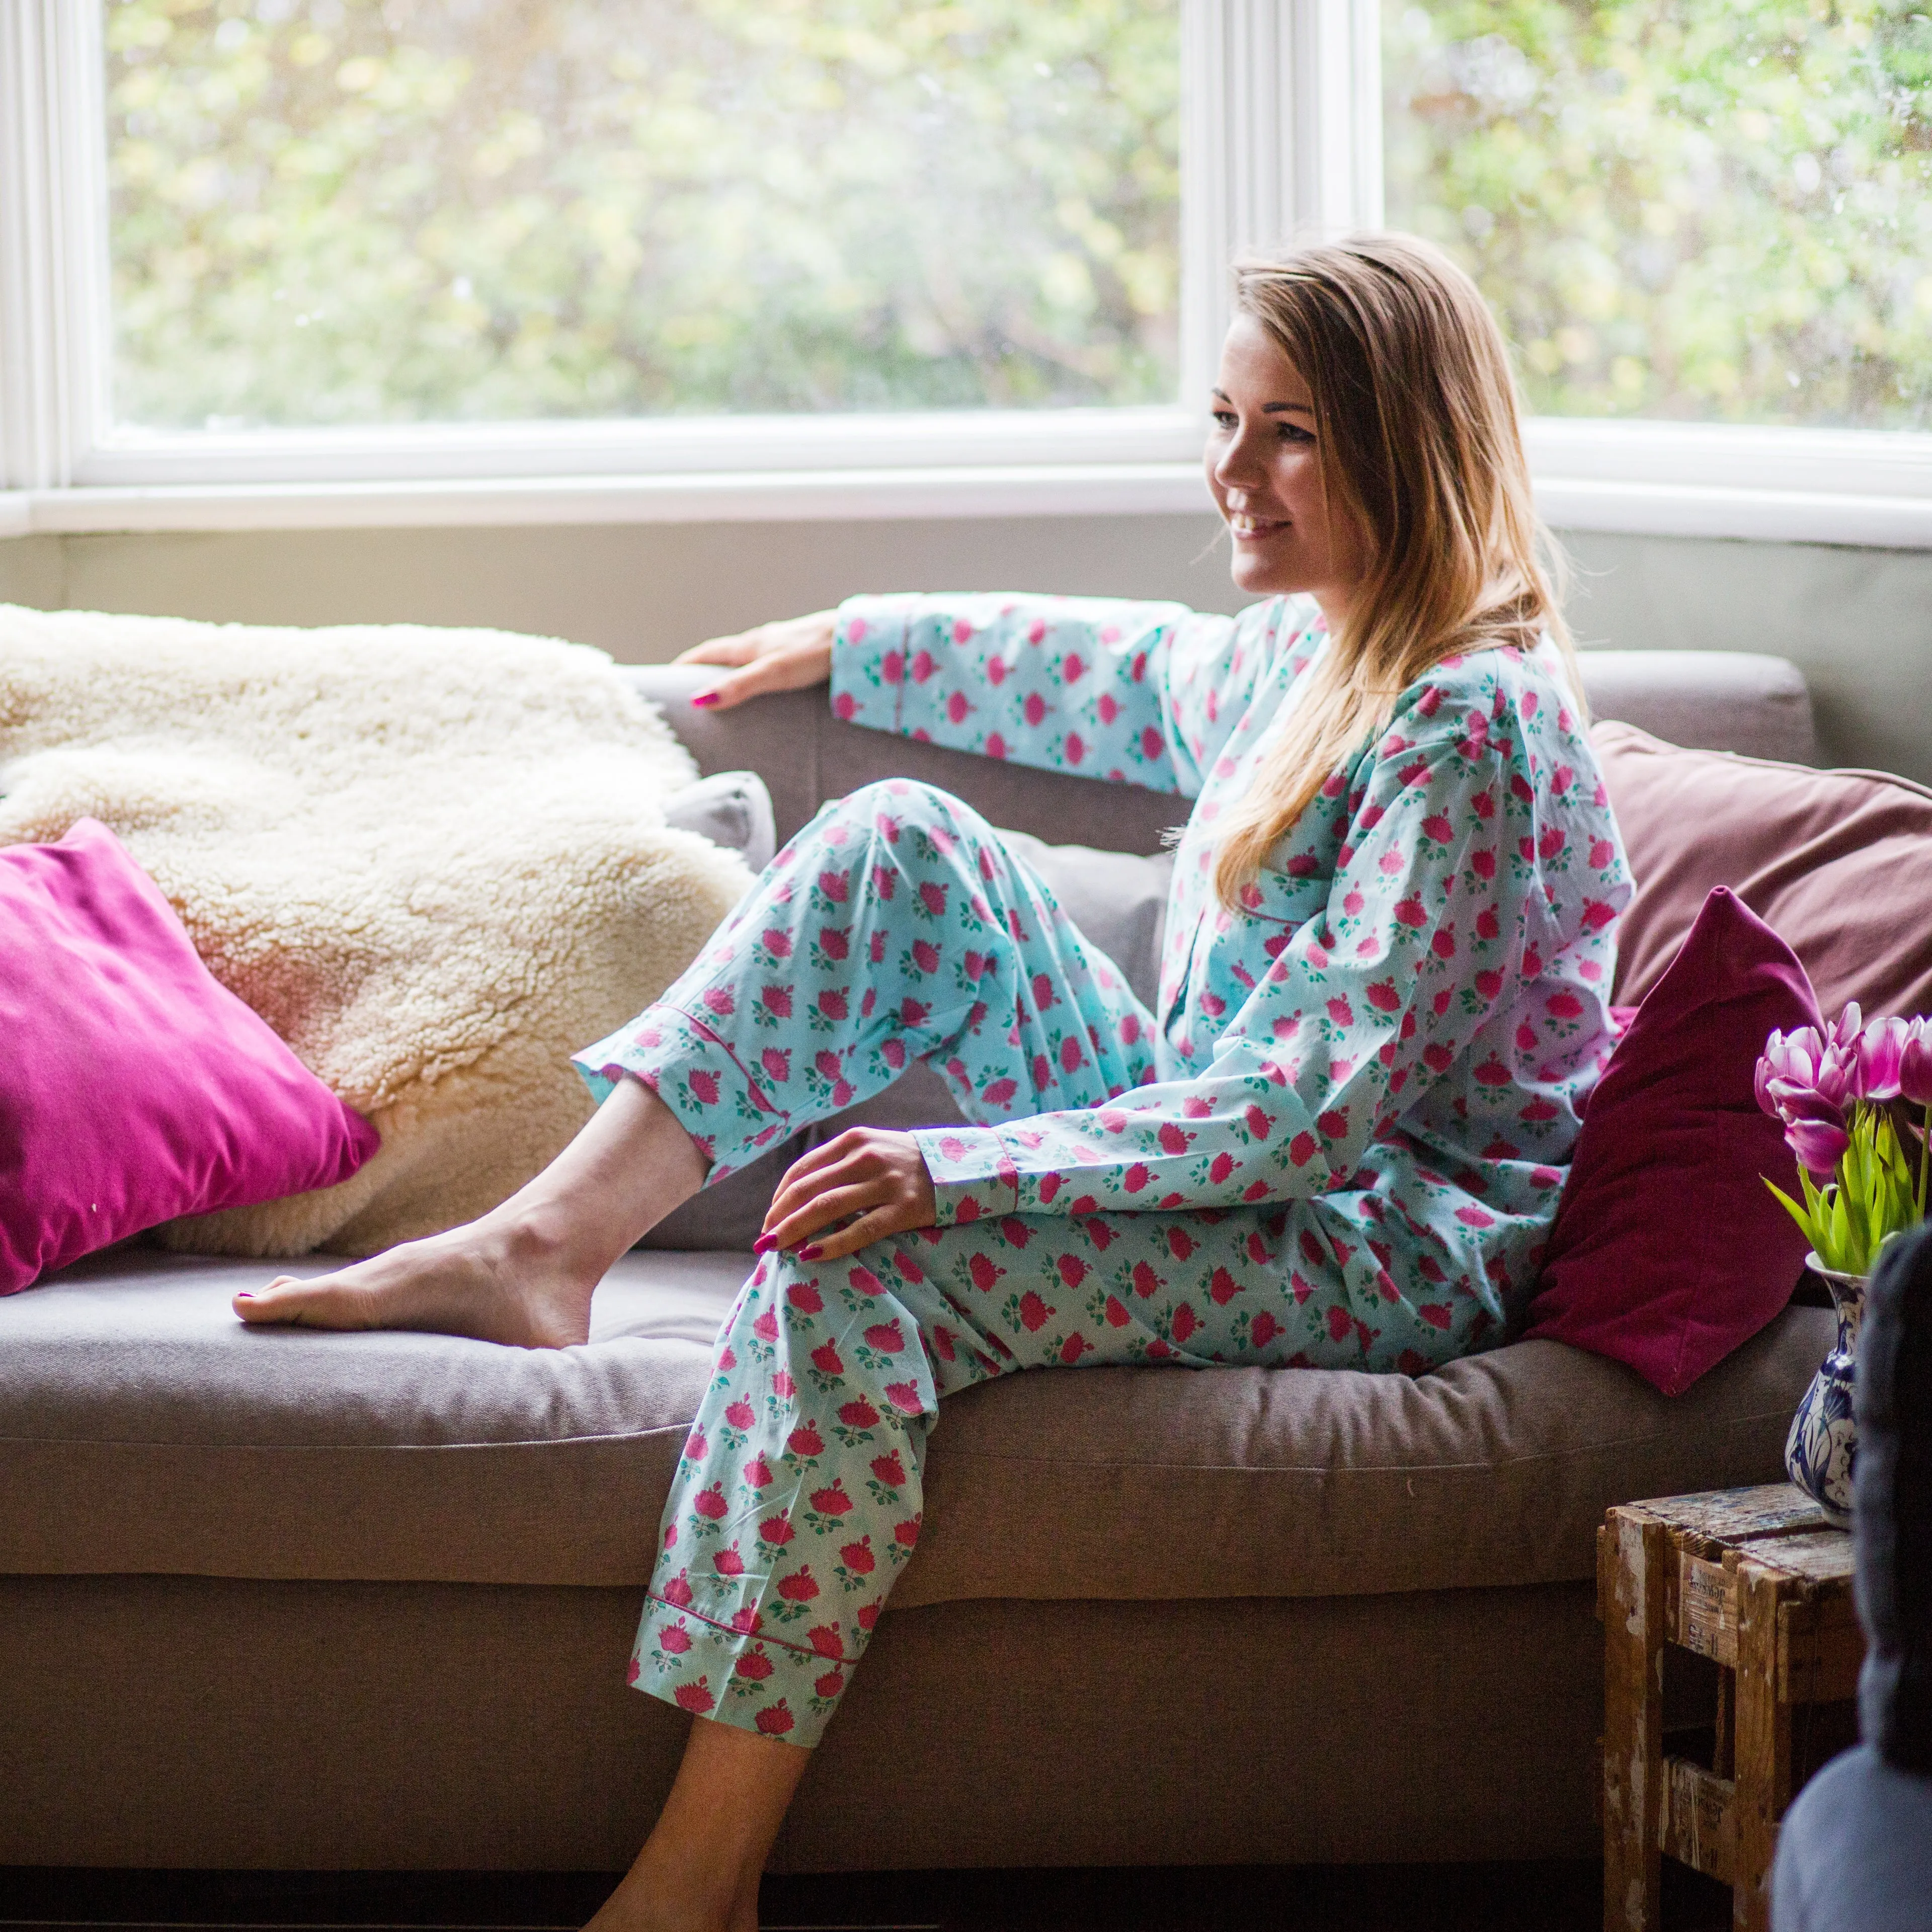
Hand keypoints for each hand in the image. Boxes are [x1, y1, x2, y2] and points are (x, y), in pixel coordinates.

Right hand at [674, 609, 836, 711]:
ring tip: (722, 689)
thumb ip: (738, 686)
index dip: (685, 665)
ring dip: (729, 670)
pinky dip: (753, 671)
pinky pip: (765, 661)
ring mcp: (779, 644)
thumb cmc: (813, 653)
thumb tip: (699, 701)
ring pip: (745, 657)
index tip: (667, 677)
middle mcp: (760, 641)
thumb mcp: (771, 673)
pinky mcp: (798, 650)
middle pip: (723, 654)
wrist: (852, 637)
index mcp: (748, 645)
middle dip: (703, 668)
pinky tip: (764, 681)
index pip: (706, 653)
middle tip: (688, 687)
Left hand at [756, 1128, 937, 1261]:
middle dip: (779, 1217)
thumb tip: (797, 1197)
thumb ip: (839, 1164)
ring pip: (826, 1208)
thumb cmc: (907, 1163)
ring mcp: (885, 1183)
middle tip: (763, 1241)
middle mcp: (865, 1158)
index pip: (802, 1170)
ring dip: (794, 1231)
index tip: (769, 1220)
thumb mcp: (872, 1148)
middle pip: (807, 1190)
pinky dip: (832, 1244)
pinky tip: (811, 1255)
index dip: (778, 1198)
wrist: (961, 1166)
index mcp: (852, 1141)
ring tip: (775, 1249)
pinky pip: (861, 1230)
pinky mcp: (904, 1208)